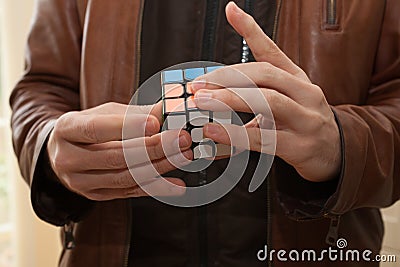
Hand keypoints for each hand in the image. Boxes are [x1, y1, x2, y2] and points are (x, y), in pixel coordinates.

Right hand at [47, 102, 192, 200]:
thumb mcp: (106, 113)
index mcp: (67, 129)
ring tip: (183, 157)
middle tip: (180, 140)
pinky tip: (176, 185)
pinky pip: (130, 193)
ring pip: (125, 177)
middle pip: (115, 156)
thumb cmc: (90, 128)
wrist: (66, 152)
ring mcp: (80, 182)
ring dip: (159, 168)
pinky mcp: (95, 196)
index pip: (96, 129)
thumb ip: (135, 113)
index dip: (126, 127)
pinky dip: (156, 188)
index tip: (154, 123)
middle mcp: (68, 158)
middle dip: (152, 149)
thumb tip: (167, 109)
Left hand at [191, 2, 340, 181]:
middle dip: (226, 77)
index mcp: (296, 78)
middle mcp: (304, 93)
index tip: (231, 11)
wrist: (335, 152)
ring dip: (230, 99)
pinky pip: (264, 138)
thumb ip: (252, 98)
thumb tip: (213, 100)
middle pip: (264, 74)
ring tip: (203, 101)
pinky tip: (214, 130)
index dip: (251, 29)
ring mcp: (305, 119)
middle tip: (199, 84)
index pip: (272, 50)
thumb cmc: (302, 122)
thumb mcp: (284, 101)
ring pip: (267, 101)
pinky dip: (235, 134)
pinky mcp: (300, 146)